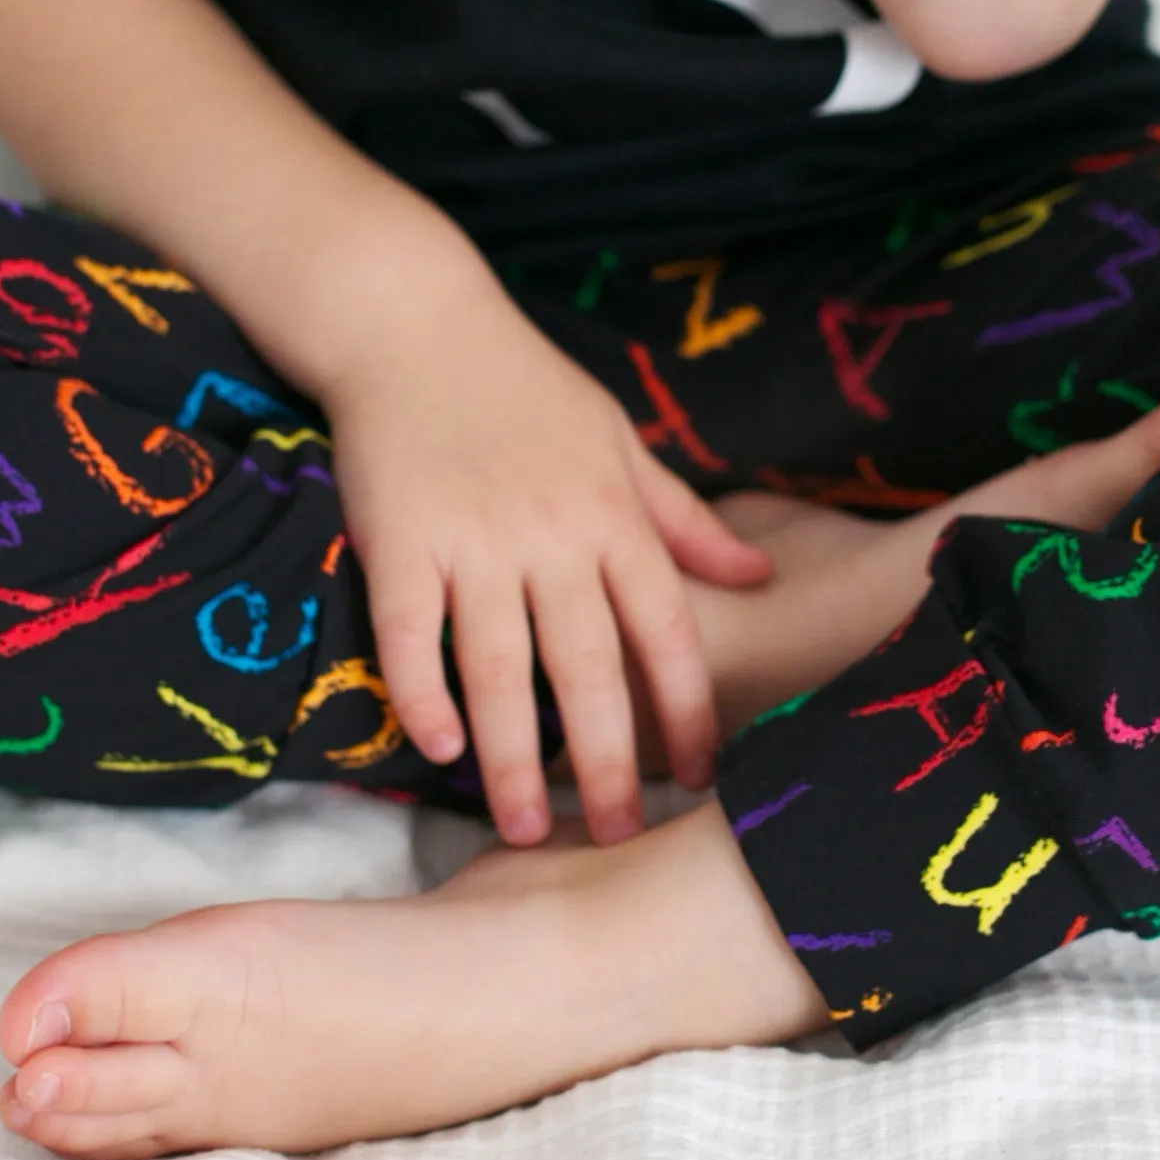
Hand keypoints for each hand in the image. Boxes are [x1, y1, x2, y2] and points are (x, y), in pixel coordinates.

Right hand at [319, 280, 772, 847]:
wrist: (413, 321)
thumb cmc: (521, 383)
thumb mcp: (617, 438)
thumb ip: (683, 518)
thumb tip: (758, 573)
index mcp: (613, 515)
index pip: (667, 629)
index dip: (690, 709)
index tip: (704, 778)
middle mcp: (553, 535)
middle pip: (590, 669)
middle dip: (609, 762)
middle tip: (616, 838)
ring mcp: (474, 540)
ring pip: (503, 669)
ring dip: (514, 758)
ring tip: (524, 828)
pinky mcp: (401, 540)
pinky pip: (414, 636)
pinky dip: (425, 695)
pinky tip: (439, 749)